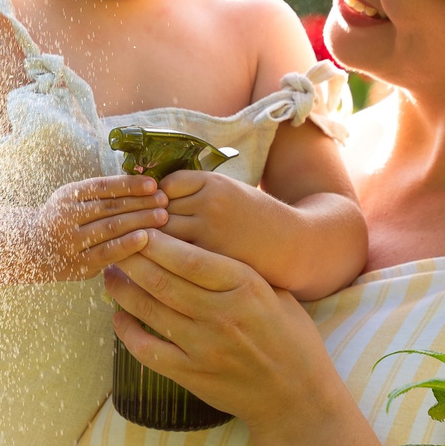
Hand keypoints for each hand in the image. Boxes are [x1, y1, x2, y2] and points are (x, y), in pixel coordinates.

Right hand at [31, 175, 167, 279]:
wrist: (30, 249)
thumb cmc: (63, 220)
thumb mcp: (73, 200)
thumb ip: (100, 194)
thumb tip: (143, 185)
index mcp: (67, 196)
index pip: (103, 186)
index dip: (130, 184)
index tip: (154, 184)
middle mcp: (66, 217)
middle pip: (110, 206)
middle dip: (141, 202)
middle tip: (166, 200)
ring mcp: (71, 241)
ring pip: (110, 228)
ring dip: (140, 221)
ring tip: (163, 217)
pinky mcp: (78, 264)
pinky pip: (106, 252)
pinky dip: (127, 244)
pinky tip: (146, 238)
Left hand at [102, 230, 342, 432]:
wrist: (297, 396)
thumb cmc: (290, 337)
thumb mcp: (275, 292)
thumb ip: (237, 270)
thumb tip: (193, 245)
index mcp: (245, 287)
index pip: (189, 259)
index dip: (157, 243)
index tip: (138, 229)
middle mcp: (222, 315)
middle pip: (162, 281)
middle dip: (131, 260)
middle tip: (114, 246)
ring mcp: (203, 348)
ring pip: (149, 311)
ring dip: (122, 290)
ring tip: (110, 275)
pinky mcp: (191, 375)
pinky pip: (147, 350)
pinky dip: (127, 332)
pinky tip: (118, 317)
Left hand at [156, 170, 289, 267]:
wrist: (290, 245)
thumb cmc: (255, 218)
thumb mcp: (230, 192)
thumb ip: (197, 192)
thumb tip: (154, 197)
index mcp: (214, 183)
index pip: (168, 184)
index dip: (162, 197)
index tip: (166, 208)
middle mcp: (210, 204)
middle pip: (160, 209)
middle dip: (155, 221)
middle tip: (157, 231)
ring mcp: (209, 232)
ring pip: (162, 234)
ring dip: (157, 242)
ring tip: (159, 248)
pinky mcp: (210, 257)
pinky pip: (174, 256)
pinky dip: (167, 259)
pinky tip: (170, 262)